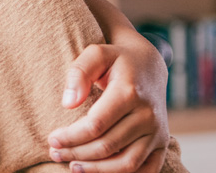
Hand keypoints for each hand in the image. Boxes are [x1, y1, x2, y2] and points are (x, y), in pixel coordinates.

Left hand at [48, 41, 169, 172]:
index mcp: (129, 92)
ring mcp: (158, 132)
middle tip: (55, 153)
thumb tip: (68, 104)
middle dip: (77, 153)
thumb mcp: (95, 54)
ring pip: (126, 164)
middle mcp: (148, 115)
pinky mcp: (163, 143)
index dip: (71, 137)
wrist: (149, 66)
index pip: (96, 125)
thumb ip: (79, 73)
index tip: (52, 139)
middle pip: (107, 146)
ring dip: (97, 170)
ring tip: (73, 166)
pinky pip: (146, 170)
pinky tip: (99, 172)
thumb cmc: (115, 59)